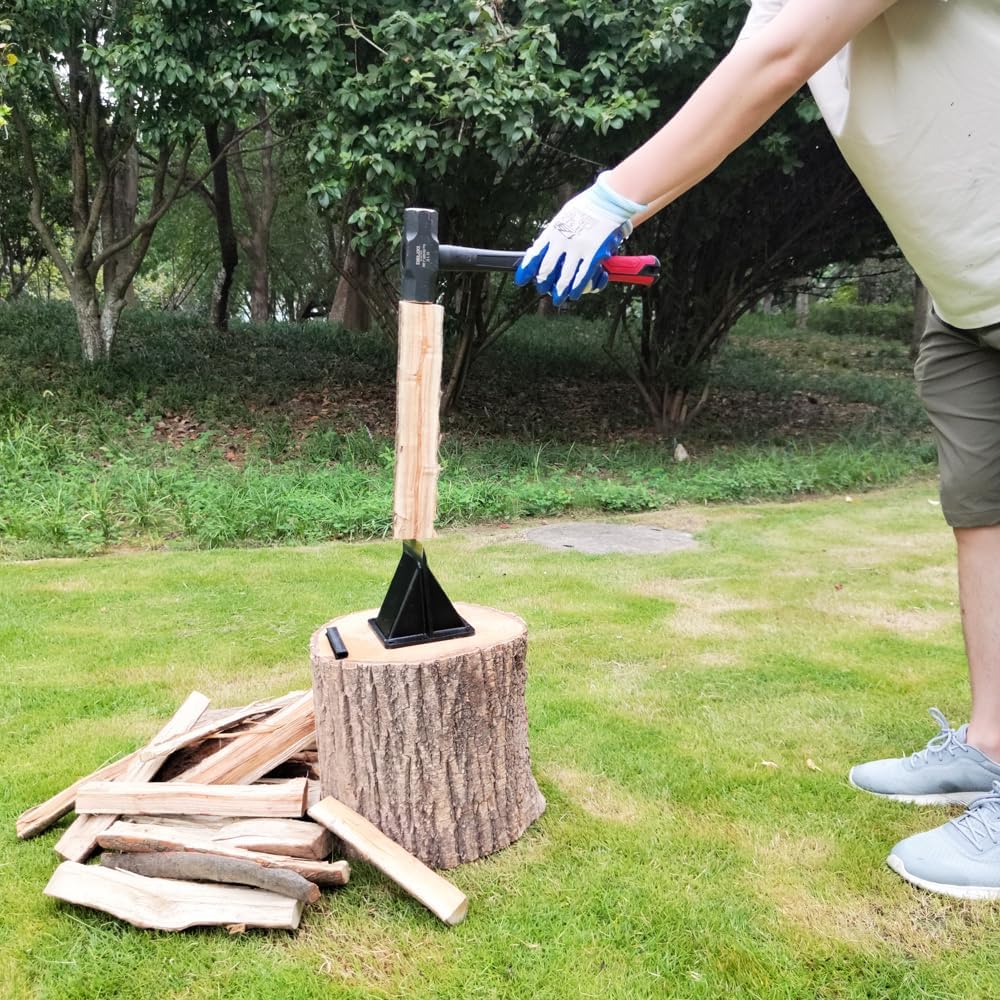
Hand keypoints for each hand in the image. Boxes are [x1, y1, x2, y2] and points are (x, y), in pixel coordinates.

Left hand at [515, 173, 645, 304]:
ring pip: (564, 279)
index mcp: (552, 232)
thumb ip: (554, 232)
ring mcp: (577, 251)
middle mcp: (562, 243)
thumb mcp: (563, 216)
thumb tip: (545, 245)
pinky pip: (582, 277)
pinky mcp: (593, 256)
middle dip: (543, 283)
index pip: (534, 255)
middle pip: (546, 271)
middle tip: (542, 289)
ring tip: (558, 298)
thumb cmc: (586, 206)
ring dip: (559, 292)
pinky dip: (577, 288)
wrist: (607, 201)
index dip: (526, 270)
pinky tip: (575, 294)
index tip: (521, 279)